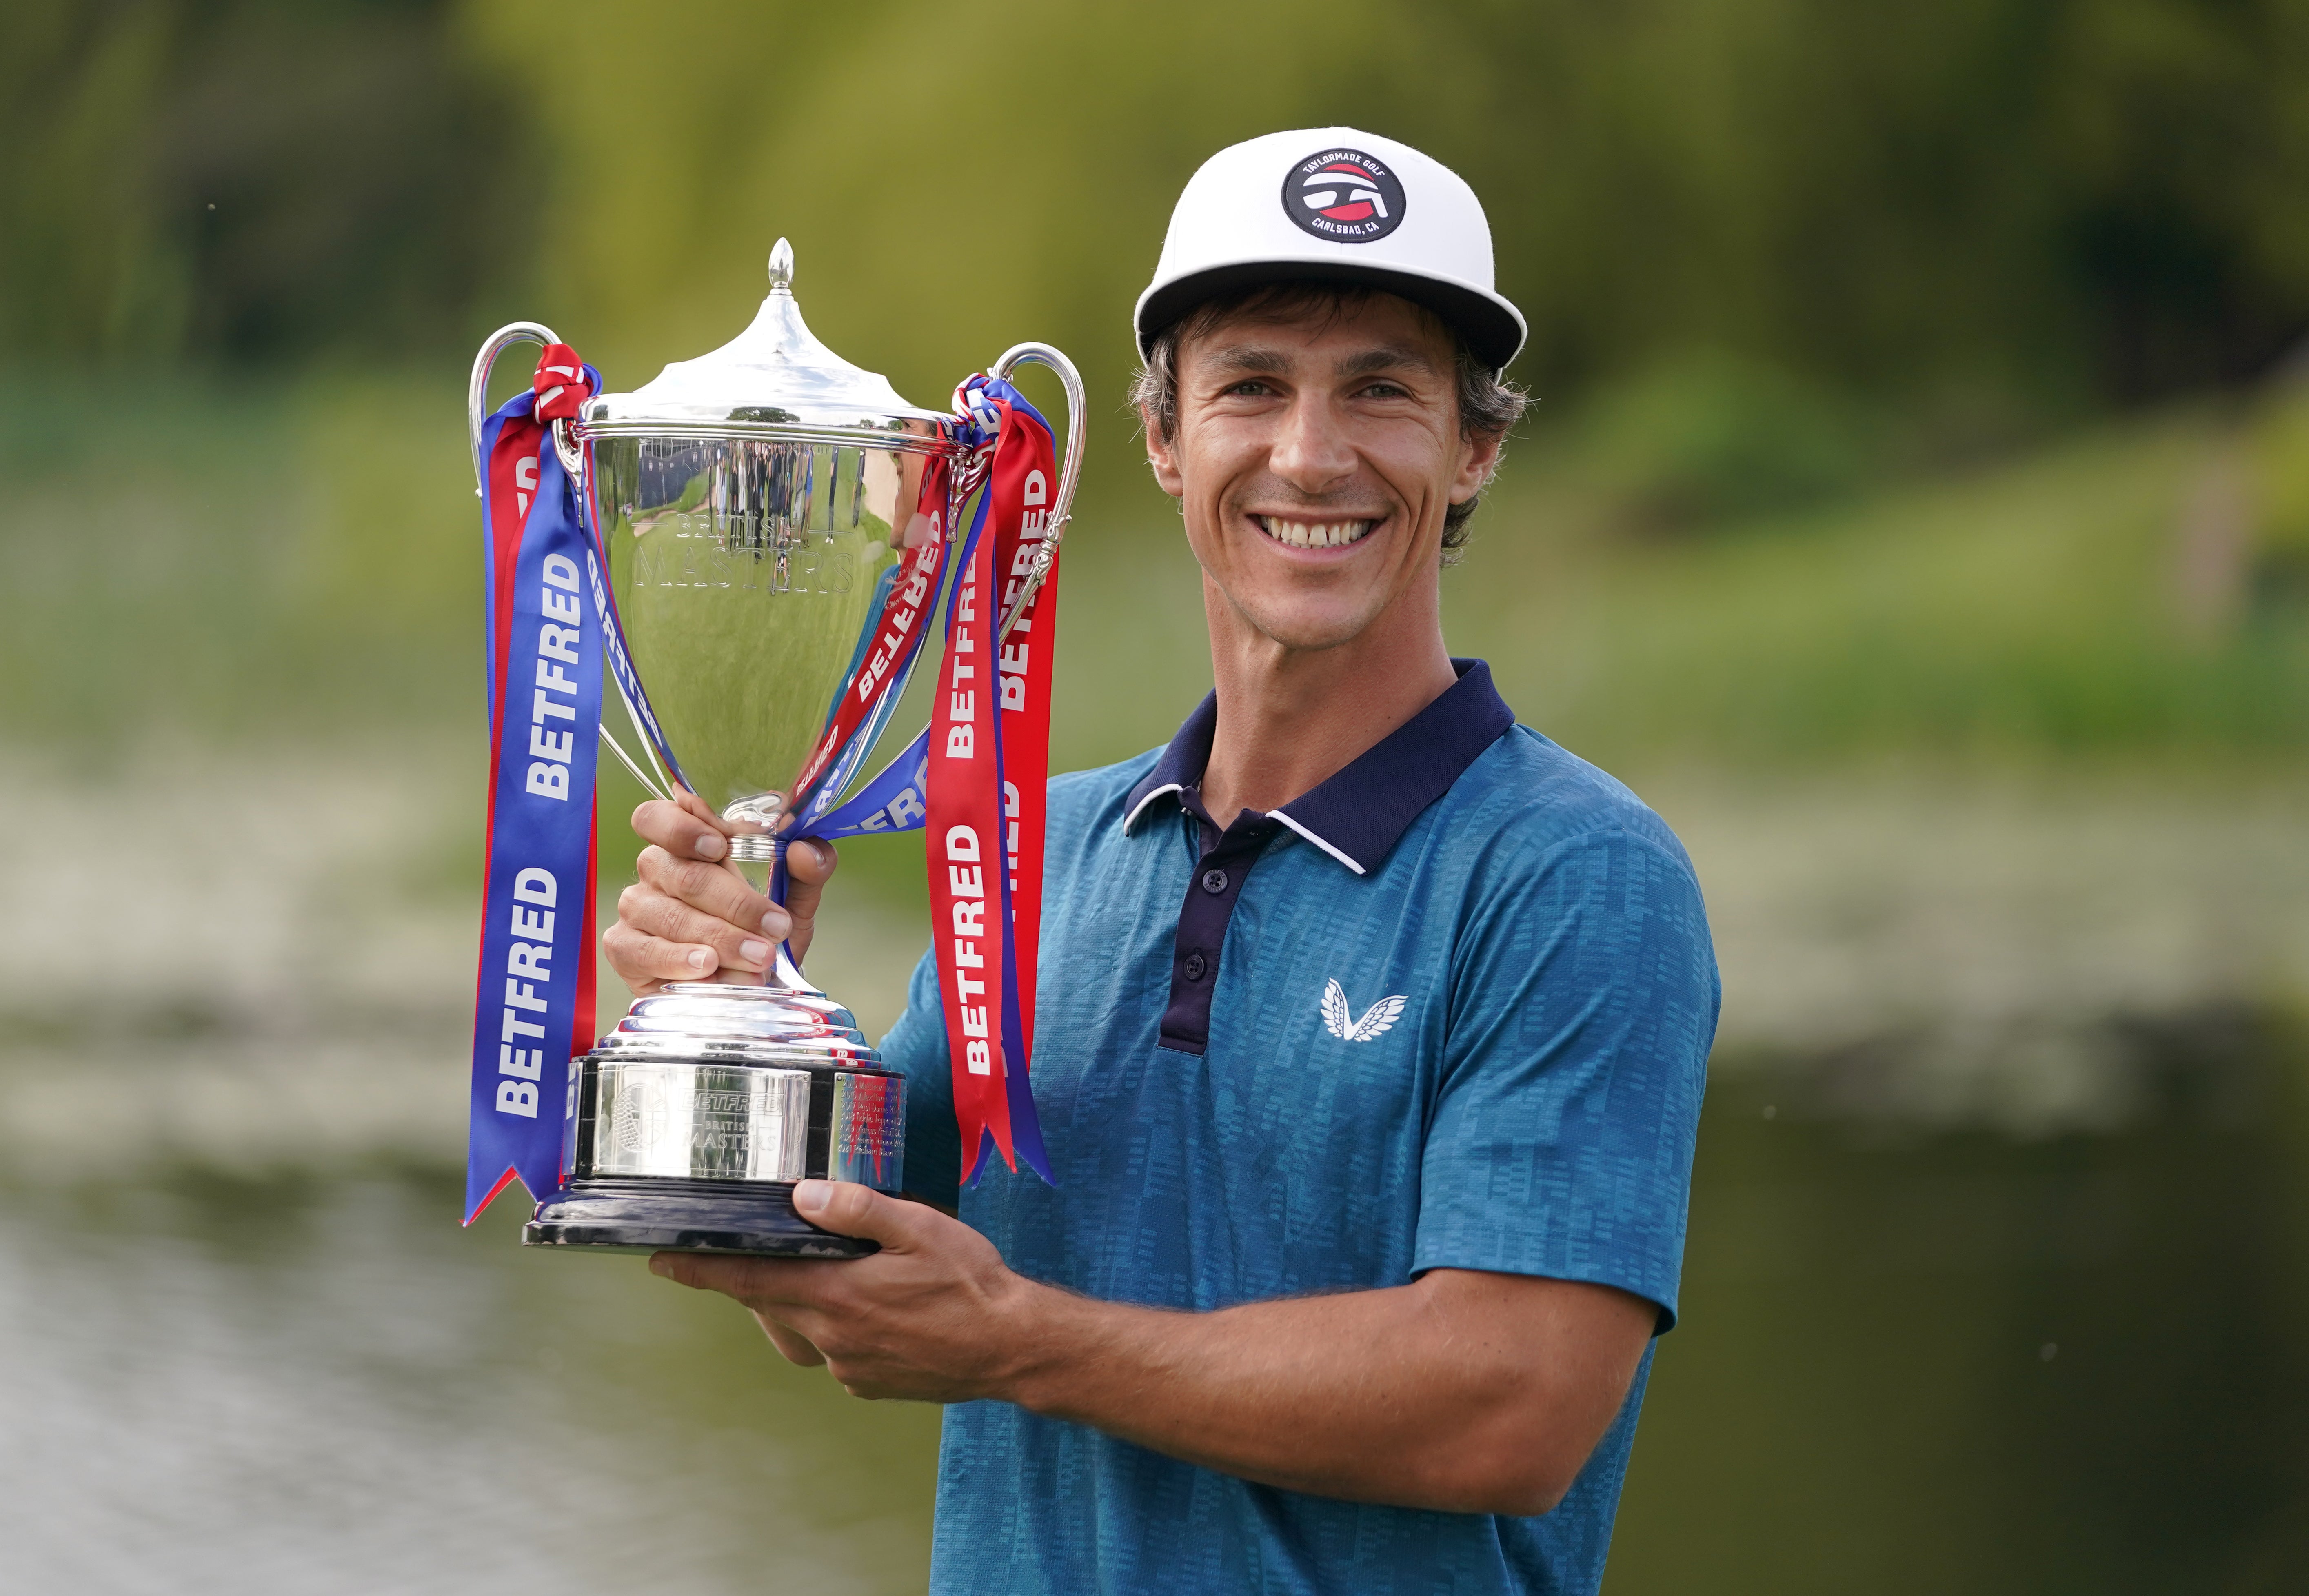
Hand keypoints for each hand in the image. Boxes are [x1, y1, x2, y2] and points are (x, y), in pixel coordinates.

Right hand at [599, 789, 838, 996]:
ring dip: (720, 939)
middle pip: (684, 875)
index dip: (686, 828)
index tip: (721, 847)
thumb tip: (805, 849)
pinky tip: (707, 967)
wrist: (750, 984)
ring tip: (758, 958)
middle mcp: (655, 868)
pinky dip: (680, 961)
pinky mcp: (624, 947)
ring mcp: (636, 907)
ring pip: (672, 916)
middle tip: (775, 927)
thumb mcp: (794, 899)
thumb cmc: (763, 930)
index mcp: (687, 841)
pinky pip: (644, 951)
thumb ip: (807, 870)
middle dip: (736, 903)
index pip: (663, 817)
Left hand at [649, 1181, 1046, 1401]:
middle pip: (768, 1305)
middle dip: (751, 1279)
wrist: (1013, 1348)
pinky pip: (832, 1354)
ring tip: (814, 1276)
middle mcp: (832, 1339)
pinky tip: (865, 1308)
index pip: (749, 1280)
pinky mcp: (871, 1384)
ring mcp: (850, 1368)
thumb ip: (859, 1209)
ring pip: (798, 1333)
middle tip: (746, 1252)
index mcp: (836, 1297)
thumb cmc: (971, 1284)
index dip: (701, 1271)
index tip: (661, 1262)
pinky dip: (832, 1330)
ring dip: (792, 1305)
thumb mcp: (920, 1228)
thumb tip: (803, 1197)